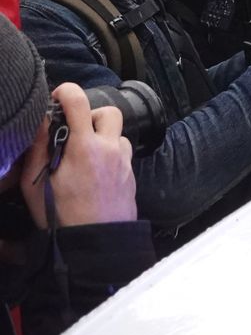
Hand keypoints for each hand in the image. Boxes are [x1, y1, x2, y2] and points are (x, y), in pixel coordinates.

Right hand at [21, 84, 138, 229]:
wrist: (96, 242)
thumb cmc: (60, 215)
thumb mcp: (35, 182)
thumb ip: (38, 147)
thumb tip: (42, 120)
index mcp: (84, 147)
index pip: (79, 102)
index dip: (66, 92)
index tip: (56, 97)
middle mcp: (109, 149)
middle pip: (109, 112)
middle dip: (90, 116)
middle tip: (73, 132)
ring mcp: (123, 162)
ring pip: (117, 134)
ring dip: (101, 137)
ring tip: (82, 156)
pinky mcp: (131, 174)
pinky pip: (122, 153)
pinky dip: (109, 154)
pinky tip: (93, 172)